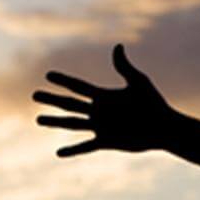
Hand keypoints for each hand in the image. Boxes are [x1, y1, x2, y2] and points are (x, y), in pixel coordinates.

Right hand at [33, 43, 176, 156]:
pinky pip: (86, 146)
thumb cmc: (154, 104)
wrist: (165, 128)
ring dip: (55, 122)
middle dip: (52, 99)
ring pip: (73, 124)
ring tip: (38, 119)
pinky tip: (58, 153)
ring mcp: (101, 127)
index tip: (48, 75)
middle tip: (34, 95)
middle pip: (70, 104)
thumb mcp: (138, 82)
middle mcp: (99, 111)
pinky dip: (73, 150)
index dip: (64, 80)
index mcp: (104, 96)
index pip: (79, 87)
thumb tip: (117, 46)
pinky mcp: (107, 142)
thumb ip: (124, 67)